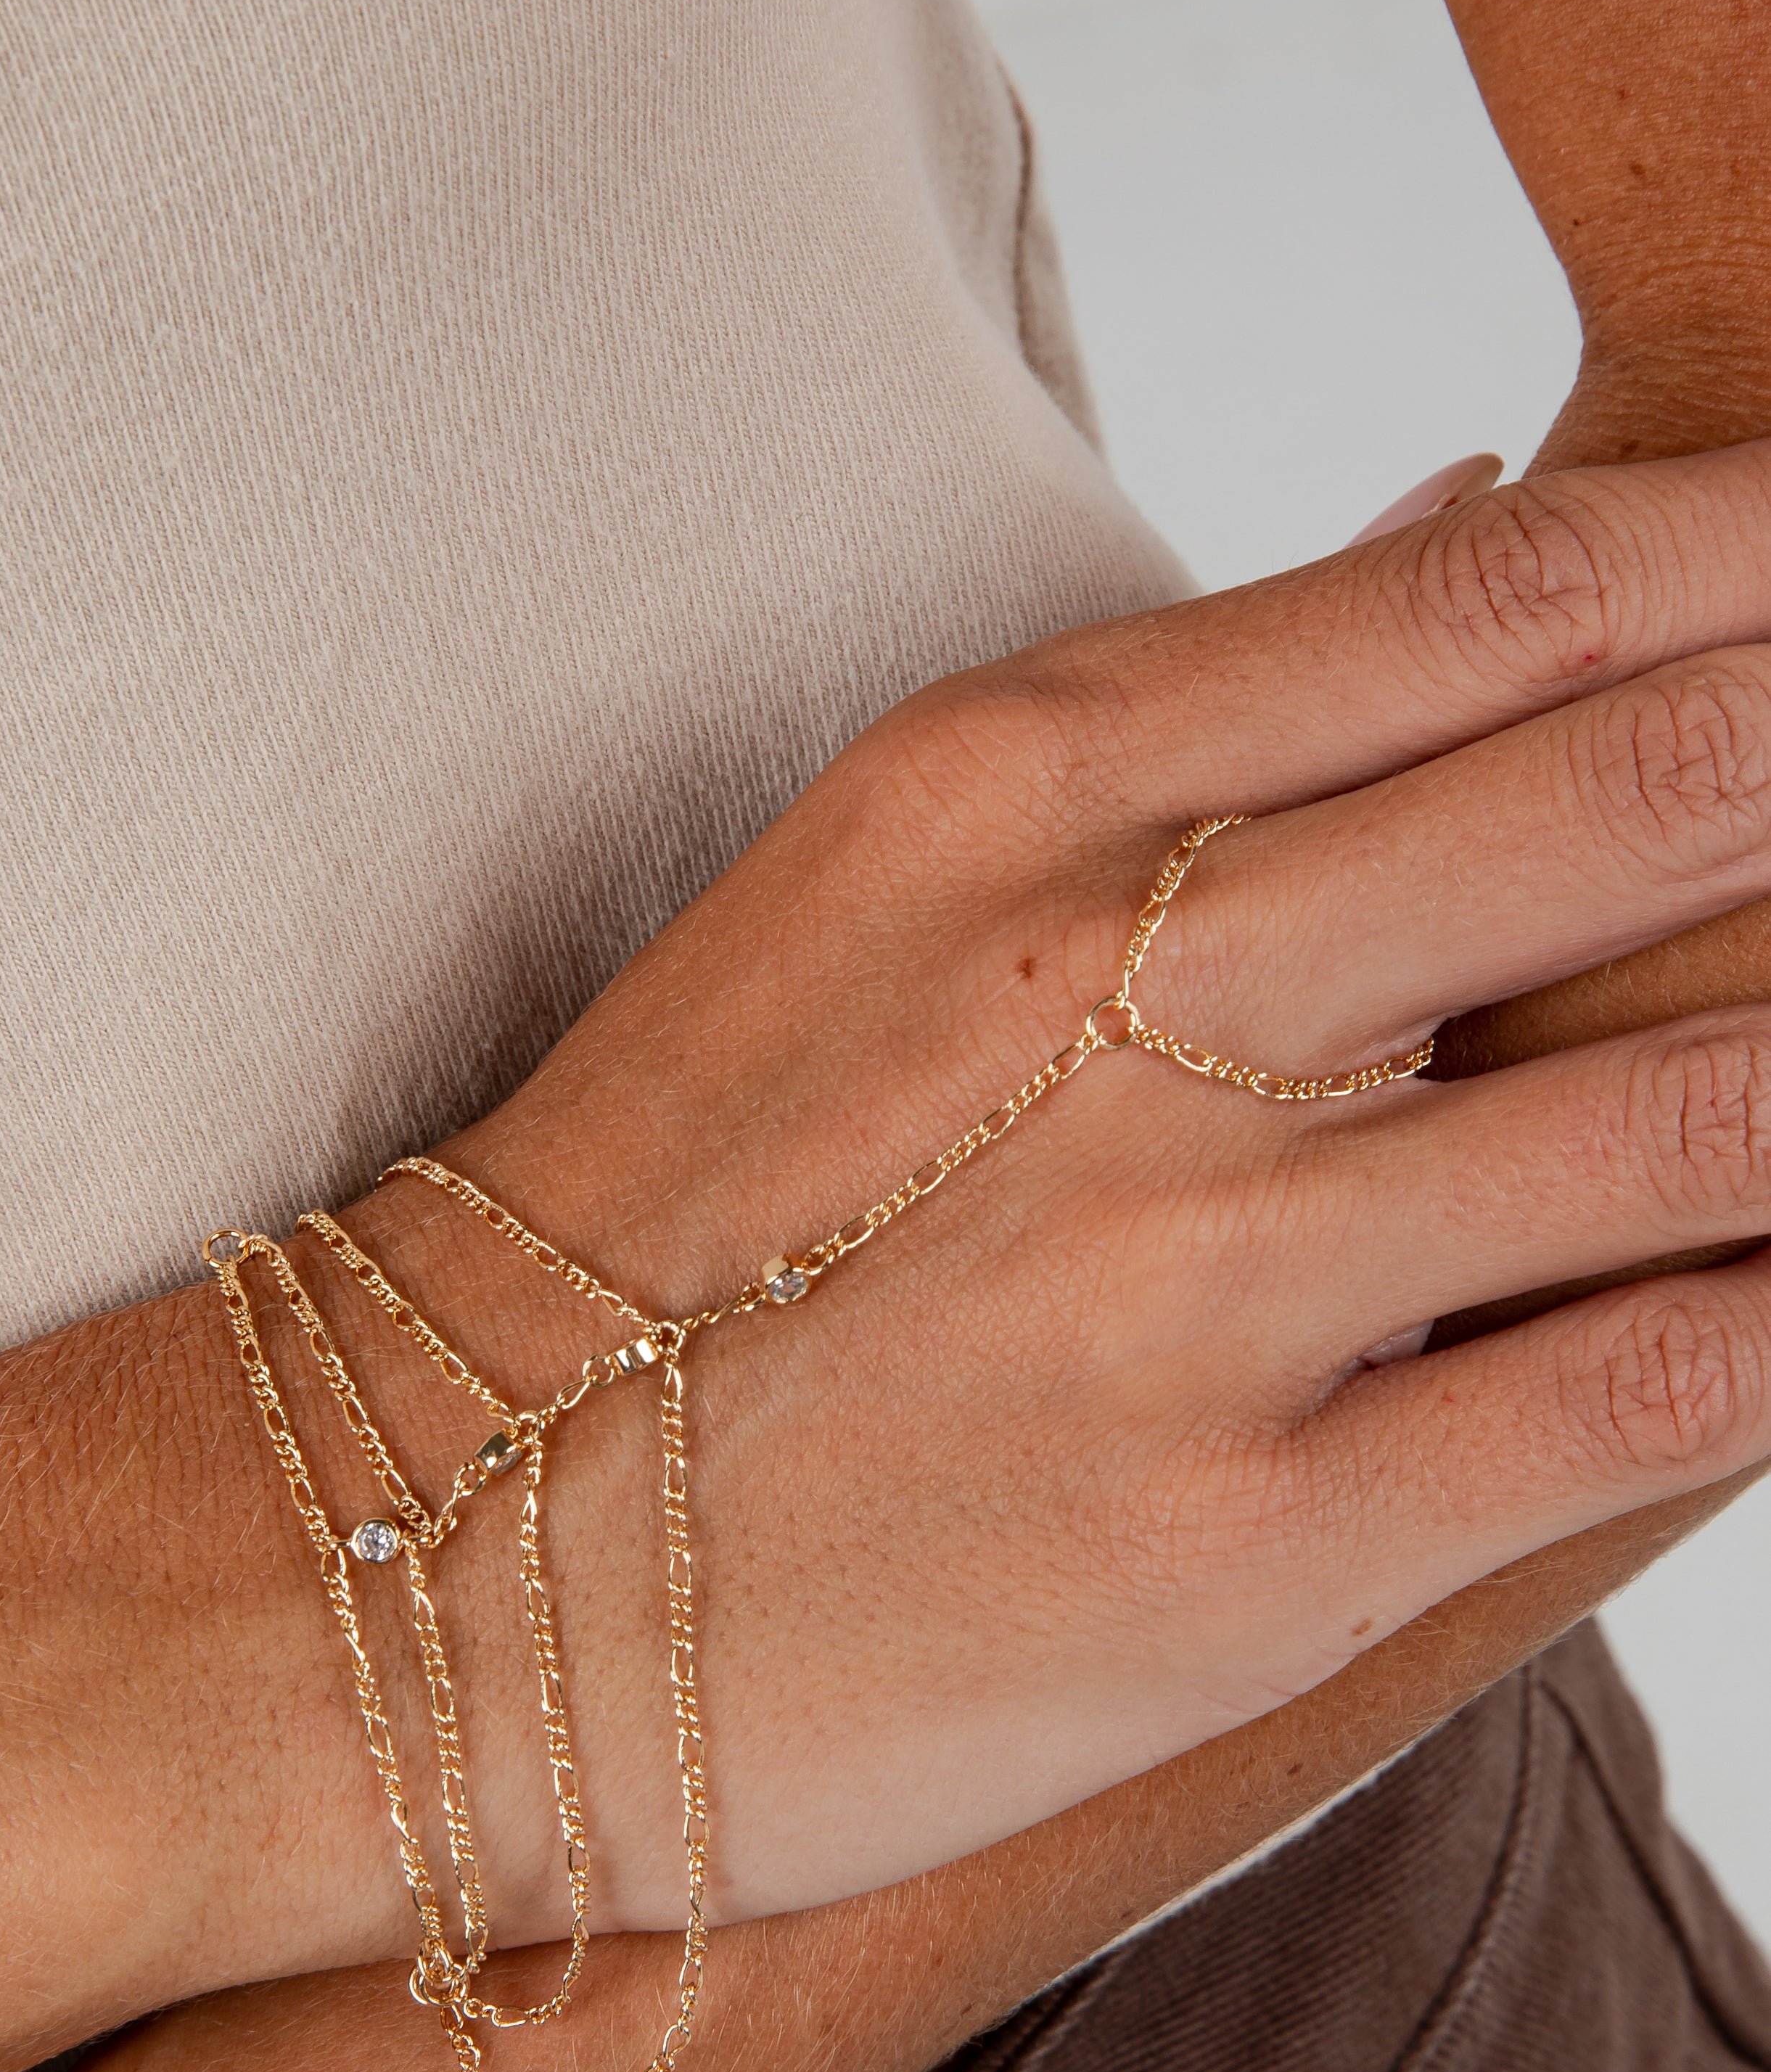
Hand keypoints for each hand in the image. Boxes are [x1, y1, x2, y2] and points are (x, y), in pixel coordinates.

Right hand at [0, 443, 1770, 2071]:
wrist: (433, 1560)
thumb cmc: (668, 1225)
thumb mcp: (865, 893)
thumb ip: (1187, 719)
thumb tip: (1475, 511)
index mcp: (1017, 796)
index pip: (1501, 600)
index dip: (1762, 559)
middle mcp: (1120, 1004)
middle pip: (1651, 799)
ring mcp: (1190, 1285)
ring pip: (1703, 1119)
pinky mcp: (1244, 1551)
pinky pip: (1643, 1396)